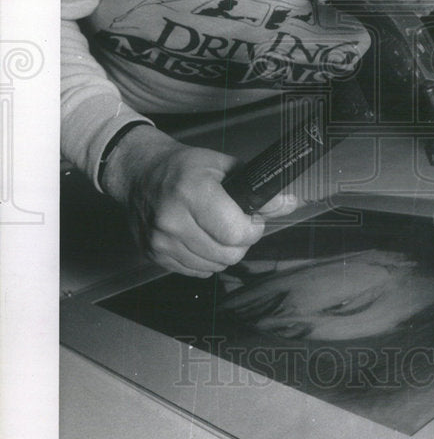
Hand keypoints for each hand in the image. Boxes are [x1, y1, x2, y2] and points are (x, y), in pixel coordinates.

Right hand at [101, 125, 298, 277]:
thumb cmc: (184, 167)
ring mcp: (161, 240)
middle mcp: (173, 218)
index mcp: (193, 191)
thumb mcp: (224, 167)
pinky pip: (195, 272)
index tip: (251, 219)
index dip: (252, 229)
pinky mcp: (154, 254)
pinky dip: (205, 259)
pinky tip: (200, 238)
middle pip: (227, 254)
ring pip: (213, 267)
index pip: (236, 233)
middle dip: (240, 242)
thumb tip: (289, 203)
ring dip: (223, 252)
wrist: (138, 173)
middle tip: (235, 224)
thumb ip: (257, 189)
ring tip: (216, 229)